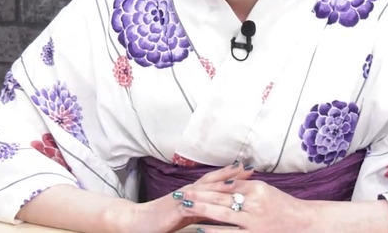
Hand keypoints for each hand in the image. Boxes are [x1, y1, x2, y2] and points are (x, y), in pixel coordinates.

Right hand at [117, 162, 253, 232]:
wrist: (137, 221)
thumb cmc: (161, 219)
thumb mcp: (185, 213)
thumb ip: (200, 209)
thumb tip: (217, 209)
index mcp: (192, 193)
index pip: (215, 181)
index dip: (231, 174)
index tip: (248, 169)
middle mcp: (188, 192)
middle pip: (213, 180)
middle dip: (231, 174)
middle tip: (249, 167)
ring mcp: (182, 199)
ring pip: (206, 189)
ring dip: (222, 183)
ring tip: (238, 178)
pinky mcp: (176, 209)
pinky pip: (194, 204)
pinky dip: (205, 200)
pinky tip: (215, 200)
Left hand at [179, 178, 316, 231]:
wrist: (303, 222)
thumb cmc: (283, 205)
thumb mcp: (265, 189)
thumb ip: (245, 185)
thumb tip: (225, 181)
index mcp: (257, 189)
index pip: (228, 186)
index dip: (208, 186)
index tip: (191, 185)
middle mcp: (255, 204)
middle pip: (222, 199)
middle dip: (200, 196)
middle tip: (181, 194)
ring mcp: (254, 222)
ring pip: (223, 215)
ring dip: (203, 211)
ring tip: (186, 208)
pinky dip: (216, 231)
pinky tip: (201, 228)